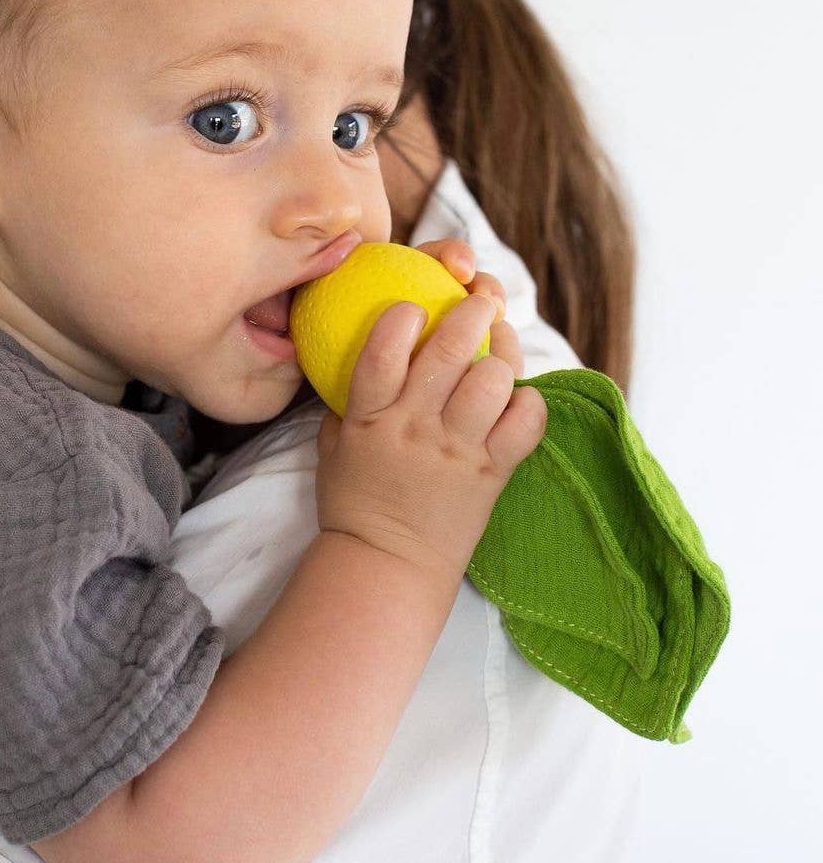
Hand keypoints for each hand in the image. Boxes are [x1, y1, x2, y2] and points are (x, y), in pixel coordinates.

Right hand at [315, 240, 544, 580]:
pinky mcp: (492, 473)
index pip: (383, 350)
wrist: (387, 564)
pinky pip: (526, 425)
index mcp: (371, 417)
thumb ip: (350, 399)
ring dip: (504, 354)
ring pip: (493, 381)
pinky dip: (529, 403)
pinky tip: (520, 397)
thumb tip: (362, 352)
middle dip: (472, 311)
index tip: (414, 304)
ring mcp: (457, 450)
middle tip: (481, 298)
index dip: (402, 316)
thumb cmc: (354, 501)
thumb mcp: (334, 443)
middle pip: (450, 351)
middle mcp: (415, 427)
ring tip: (503, 346)